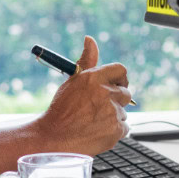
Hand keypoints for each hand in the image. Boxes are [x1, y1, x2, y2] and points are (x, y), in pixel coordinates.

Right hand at [34, 36, 131, 155]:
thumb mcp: (72, 81)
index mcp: (93, 78)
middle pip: (125, 93)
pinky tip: (96, 132)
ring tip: (92, 122)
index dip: (120, 79)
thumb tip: (90, 39)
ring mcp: (112, 112)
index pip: (121, 70)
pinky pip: (123, 128)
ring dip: (113, 117)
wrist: (53, 138)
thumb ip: (86, 60)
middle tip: (100, 108)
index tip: (116, 85)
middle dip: (116, 100)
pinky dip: (113, 132)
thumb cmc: (61, 109)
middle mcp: (104, 92)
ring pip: (123, 113)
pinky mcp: (115, 130)